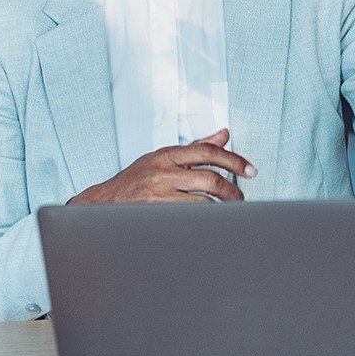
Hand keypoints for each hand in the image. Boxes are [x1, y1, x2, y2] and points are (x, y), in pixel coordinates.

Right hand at [70, 129, 251, 203]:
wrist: (103, 203)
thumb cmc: (135, 180)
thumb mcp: (162, 157)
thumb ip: (195, 147)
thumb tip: (224, 134)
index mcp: (167, 155)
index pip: (208, 152)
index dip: (234, 160)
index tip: (250, 170)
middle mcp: (163, 173)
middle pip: (211, 179)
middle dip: (232, 190)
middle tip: (240, 198)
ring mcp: (159, 195)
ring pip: (203, 203)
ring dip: (222, 208)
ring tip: (229, 211)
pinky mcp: (156, 214)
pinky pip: (189, 218)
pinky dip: (205, 220)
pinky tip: (211, 221)